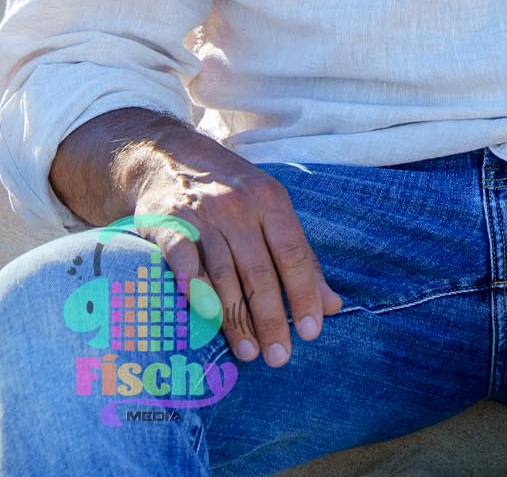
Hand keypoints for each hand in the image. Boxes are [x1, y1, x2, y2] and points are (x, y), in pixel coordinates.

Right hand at [119, 122, 341, 368]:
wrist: (169, 156)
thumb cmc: (231, 191)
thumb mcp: (271, 210)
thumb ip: (300, 257)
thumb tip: (332, 304)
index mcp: (271, 201)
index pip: (294, 254)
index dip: (303, 294)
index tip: (311, 332)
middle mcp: (239, 207)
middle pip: (259, 271)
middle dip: (271, 318)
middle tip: (279, 357)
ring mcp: (203, 214)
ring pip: (223, 274)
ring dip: (235, 318)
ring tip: (248, 352)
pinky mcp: (168, 222)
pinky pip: (182, 257)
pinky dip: (191, 283)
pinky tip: (200, 312)